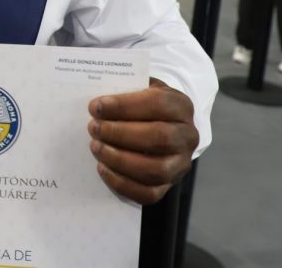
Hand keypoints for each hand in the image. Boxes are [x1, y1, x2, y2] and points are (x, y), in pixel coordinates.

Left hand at [88, 78, 197, 204]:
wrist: (164, 127)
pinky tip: (102, 168)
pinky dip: (122, 183)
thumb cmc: (145, 105)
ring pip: (155, 169)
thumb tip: (99, 102)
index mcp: (181, 106)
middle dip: (120, 133)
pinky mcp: (170, 186)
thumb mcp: (140, 88)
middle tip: (93, 128)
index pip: (157, 104)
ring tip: (96, 147)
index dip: (124, 106)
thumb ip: (125, 89)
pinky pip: (148, 193)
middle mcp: (188, 136)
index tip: (96, 107)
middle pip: (158, 137)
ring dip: (119, 159)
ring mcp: (181, 164)